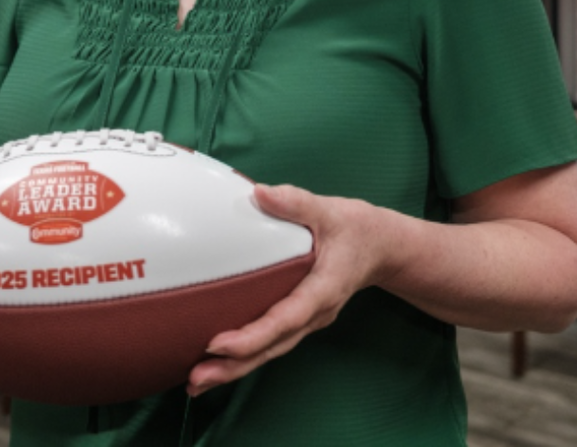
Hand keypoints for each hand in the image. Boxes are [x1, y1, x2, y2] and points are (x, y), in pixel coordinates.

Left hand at [186, 183, 383, 395]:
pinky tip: (217, 362)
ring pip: (270, 350)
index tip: (218, 344)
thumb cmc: (355, 228)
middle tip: (194, 379)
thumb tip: (260, 193)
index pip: (285, 319)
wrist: (381, 247)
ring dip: (234, 368)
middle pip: (272, 347)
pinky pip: (271, 341)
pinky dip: (245, 355)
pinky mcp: (299, 318)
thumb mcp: (330, 210)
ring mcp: (307, 320)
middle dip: (234, 365)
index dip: (253, 335)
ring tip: (196, 382)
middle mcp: (314, 314)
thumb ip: (296, 202)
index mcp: (323, 290)